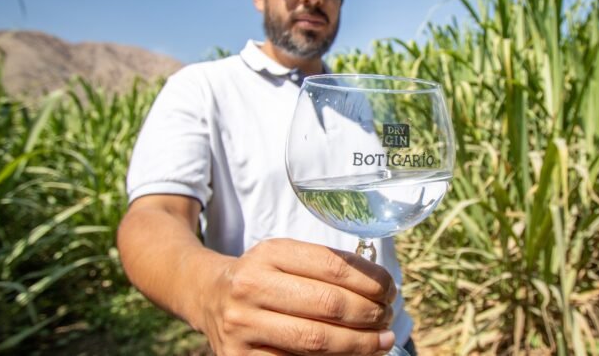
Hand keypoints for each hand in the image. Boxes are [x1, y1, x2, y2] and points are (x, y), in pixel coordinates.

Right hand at [197, 238, 397, 354]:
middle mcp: (252, 287)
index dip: (371, 281)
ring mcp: (243, 325)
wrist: (208, 295)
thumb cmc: (262, 276)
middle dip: (369, 314)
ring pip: (316, 340)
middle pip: (328, 305)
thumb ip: (327, 267)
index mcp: (270, 253)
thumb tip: (381, 289)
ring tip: (381, 341)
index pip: (334, 267)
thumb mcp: (286, 256)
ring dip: (358, 344)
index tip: (390, 290)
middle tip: (388, 318)